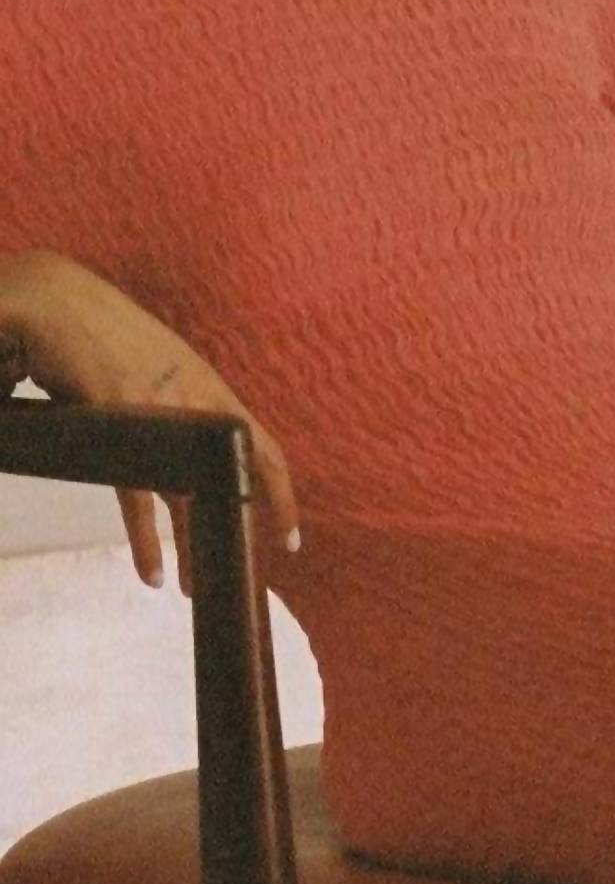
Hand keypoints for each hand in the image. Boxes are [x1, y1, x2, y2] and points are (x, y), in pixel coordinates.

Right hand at [0, 251, 300, 596]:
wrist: (56, 298)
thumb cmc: (106, 335)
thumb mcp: (161, 367)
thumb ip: (182, 405)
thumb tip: (189, 448)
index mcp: (209, 390)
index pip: (264, 451)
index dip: (281, 499)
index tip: (289, 539)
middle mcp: (194, 404)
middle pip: (230, 484)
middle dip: (236, 535)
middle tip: (239, 576)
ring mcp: (159, 414)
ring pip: (187, 498)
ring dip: (190, 548)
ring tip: (189, 585)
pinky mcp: (118, 425)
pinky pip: (137, 498)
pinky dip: (144, 540)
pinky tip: (151, 571)